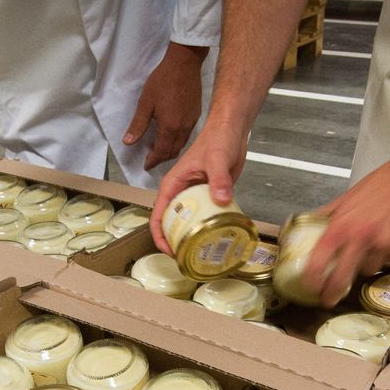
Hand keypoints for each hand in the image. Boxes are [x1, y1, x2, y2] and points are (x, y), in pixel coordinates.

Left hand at [123, 41, 209, 170]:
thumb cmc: (162, 81)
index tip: (146, 166)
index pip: (161, 152)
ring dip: (170, 150)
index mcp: (170, 127)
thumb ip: (138, 124)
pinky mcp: (196, 115)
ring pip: (182, 145)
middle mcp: (183, 129)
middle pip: (173, 152)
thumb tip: (128, 142)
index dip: (153, 161)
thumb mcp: (145, 103)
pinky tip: (171, 135)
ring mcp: (192, 122)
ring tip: (159, 149)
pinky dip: (178, 141)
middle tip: (151, 159)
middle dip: (162, 158)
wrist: (185, 63)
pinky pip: (187, 135)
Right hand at [149, 117, 248, 254]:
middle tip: (188, 259)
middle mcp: (180, 192)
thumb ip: (218, 179)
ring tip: (201, 253)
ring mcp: (194, 195)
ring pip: (188, 221)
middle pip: (171, 223)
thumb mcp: (216, 159)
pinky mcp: (209, 196)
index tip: (170, 251)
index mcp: (173, 184)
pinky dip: (207, 227)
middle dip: (175, 242)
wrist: (231, 131)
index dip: (160, 236)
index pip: (158, 215)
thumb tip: (220, 199)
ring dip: (191, 237)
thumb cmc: (217, 140)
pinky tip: (217, 238)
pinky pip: (204, 216)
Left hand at [299, 153, 389, 306]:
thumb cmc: (381, 183)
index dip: (312, 281)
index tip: (311, 288)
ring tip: (375, 242)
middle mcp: (361, 238)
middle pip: (342, 278)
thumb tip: (308, 227)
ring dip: (368, 263)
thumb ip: (327, 216)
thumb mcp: (347, 198)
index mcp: (342, 225)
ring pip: (370, 270)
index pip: (318, 262)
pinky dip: (389, 255)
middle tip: (330, 297)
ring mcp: (385, 245)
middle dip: (333, 292)